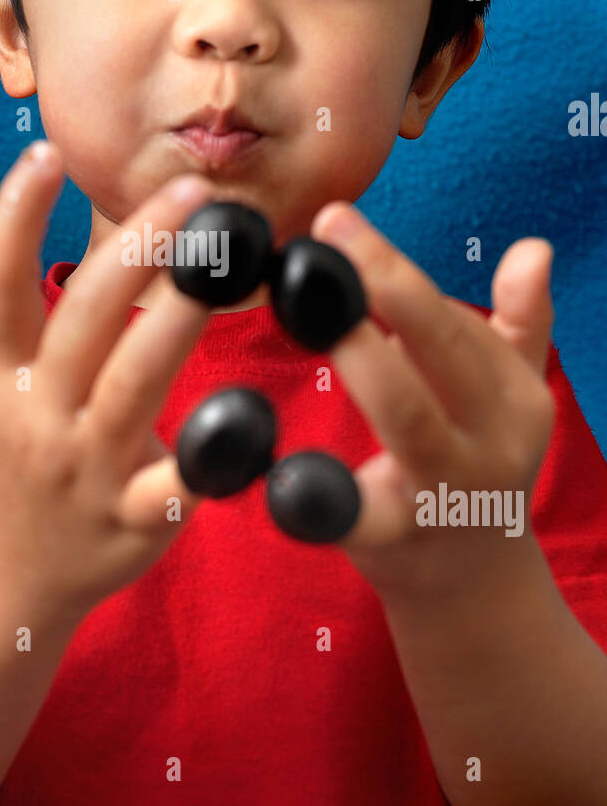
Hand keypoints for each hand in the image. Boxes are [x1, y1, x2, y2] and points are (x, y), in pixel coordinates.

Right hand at [0, 142, 215, 623]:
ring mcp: (82, 469)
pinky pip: (180, 480)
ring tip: (225, 263)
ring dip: (180, 316)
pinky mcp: (129, 521)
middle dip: (139, 247)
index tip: (45, 152)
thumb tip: (102, 243)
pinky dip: (217, 450)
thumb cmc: (12, 470)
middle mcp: (36, 414)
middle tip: (190, 192)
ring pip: (134, 380)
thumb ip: (36, 329)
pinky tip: (255, 419)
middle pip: (84, 315)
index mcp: (0, 375)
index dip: (14, 215)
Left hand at [310, 202, 555, 602]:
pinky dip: (313, 488)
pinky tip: (271, 459)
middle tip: (323, 232)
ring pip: (410, 418)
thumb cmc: (477, 467)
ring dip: (368, 362)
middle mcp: (491, 440)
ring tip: (316, 313)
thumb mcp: (513, 401)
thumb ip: (521, 325)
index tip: (336, 218)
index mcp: (516, 399)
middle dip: (386, 289)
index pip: (453, 322)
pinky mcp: (391, 541)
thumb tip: (533, 248)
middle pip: (443, 353)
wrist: (473, 588)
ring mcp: (444, 492)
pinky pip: (350, 510)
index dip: (396, 270)